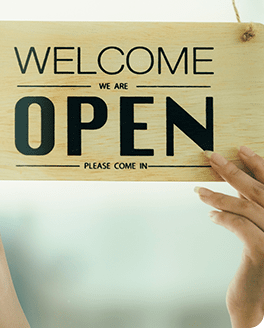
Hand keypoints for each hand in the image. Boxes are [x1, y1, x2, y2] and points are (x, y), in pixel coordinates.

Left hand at [197, 147, 263, 327]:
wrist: (261, 308)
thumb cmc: (259, 268)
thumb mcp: (260, 233)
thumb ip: (253, 210)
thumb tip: (235, 183)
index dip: (260, 166)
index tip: (242, 149)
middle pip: (262, 193)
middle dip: (236, 172)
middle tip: (213, 157)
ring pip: (249, 208)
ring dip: (220, 196)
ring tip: (199, 191)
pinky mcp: (263, 255)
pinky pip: (241, 227)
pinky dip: (224, 218)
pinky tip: (211, 216)